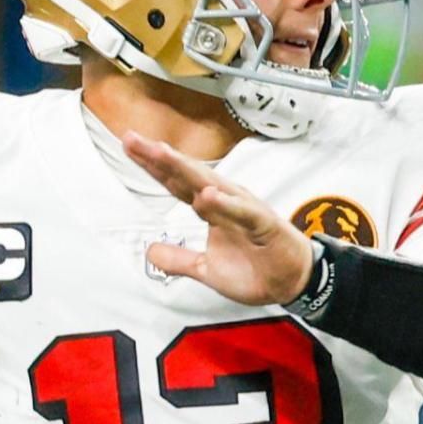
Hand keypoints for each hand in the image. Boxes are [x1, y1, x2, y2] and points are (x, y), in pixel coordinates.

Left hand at [122, 132, 314, 305]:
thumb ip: (179, 259)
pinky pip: (243, 212)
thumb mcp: (207, 269)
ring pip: (212, 185)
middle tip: (133, 139)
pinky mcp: (264, 224)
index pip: (177, 184)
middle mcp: (226, 201)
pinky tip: (207, 194)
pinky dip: (226, 203)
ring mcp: (245, 210)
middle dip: (160, 158)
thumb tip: (149, 251)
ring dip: (186, 169)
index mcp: (212, 209)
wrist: (292, 284)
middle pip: (187, 176)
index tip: (130, 146)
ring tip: (161, 153)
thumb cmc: (255, 270)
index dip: (153, 167)